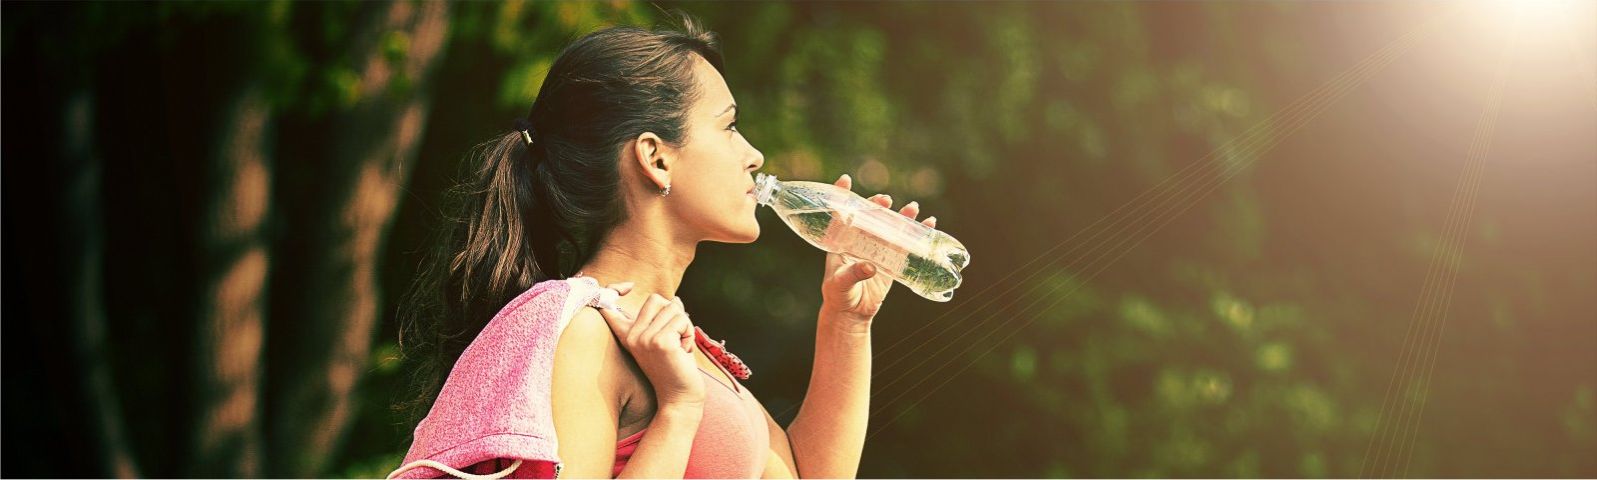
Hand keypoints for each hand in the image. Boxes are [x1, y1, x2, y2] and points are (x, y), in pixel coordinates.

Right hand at [593, 284, 705, 406]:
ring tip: (680, 348)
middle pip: (656, 299)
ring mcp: (644, 339)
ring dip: (685, 326)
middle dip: (674, 314)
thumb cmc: (675, 368)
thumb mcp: (664, 339)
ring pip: (673, 308)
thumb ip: (664, 319)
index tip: (625, 286)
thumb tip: (674, 299)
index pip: (608, 306)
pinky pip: (682, 320)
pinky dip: (690, 334)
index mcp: (627, 335)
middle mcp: (632, 336)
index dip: (611, 290)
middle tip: (675, 339)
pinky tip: (684, 352)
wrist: (680, 397)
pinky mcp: (660, 342)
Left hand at [818, 174, 938, 326]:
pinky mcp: (890, 260)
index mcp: (840, 241)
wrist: (851, 314)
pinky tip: (928, 224)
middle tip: (885, 200)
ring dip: (902, 217)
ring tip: (913, 208)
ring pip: (890, 228)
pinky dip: (916, 234)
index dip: (841, 195)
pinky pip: (904, 244)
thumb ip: (853, 274)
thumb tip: (870, 267)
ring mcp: (876, 249)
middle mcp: (858, 241)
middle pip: (869, 217)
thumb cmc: (838, 297)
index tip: (846, 179)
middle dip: (877, 207)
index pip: (839, 214)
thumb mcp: (840, 284)